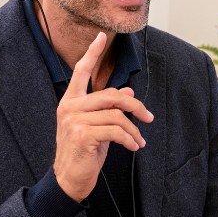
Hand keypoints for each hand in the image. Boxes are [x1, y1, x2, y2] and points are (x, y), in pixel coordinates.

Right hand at [52, 31, 153, 200]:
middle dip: (135, 106)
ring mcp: (74, 120)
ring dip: (134, 129)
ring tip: (139, 141)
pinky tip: (133, 147)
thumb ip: (109, 109)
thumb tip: (128, 92)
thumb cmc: (83, 152)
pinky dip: (130, 139)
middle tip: (148, 118)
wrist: (69, 179)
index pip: (81, 72)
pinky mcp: (83, 135)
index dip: (92, 53)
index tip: (100, 37)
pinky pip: (116, 131)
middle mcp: (70, 107)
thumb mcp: (98, 127)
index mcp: (71, 101)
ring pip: (117, 115)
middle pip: (112, 95)